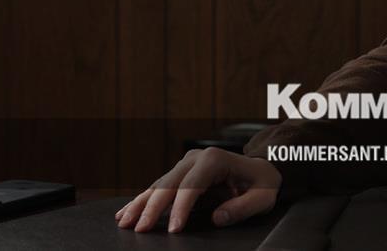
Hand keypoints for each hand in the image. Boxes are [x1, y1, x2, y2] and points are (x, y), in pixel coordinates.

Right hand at [116, 148, 281, 232]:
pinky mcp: (181, 173)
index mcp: (216, 159)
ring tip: (124, 221)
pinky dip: (143, 200)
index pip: (192, 185)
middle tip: (140, 229)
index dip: (181, 208)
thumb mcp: (262, 197)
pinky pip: (159, 187)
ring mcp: (186, 164)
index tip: (174, 229)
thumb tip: (218, 217)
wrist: (261, 170)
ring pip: (158, 185)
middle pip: (169, 184)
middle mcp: (196, 158)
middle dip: (153, 207)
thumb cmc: (262, 183)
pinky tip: (126, 212)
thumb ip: (243, 207)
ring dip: (140, 204)